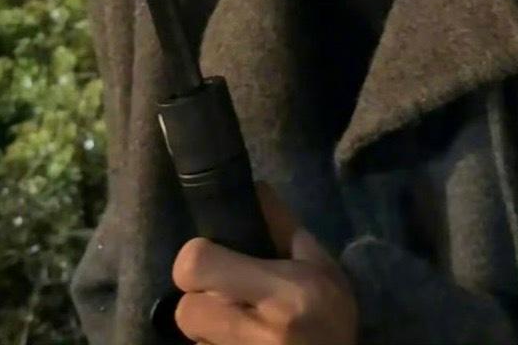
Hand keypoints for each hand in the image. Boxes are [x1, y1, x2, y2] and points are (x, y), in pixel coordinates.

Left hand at [170, 179, 359, 343]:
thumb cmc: (332, 321)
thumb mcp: (322, 268)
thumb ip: (285, 228)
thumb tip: (255, 187)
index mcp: (283, 293)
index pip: (197, 265)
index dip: (197, 260)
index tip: (215, 259)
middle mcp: (257, 333)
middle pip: (186, 310)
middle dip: (201, 302)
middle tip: (228, 300)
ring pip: (193, 337)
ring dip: (209, 330)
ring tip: (241, 328)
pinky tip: (242, 343)